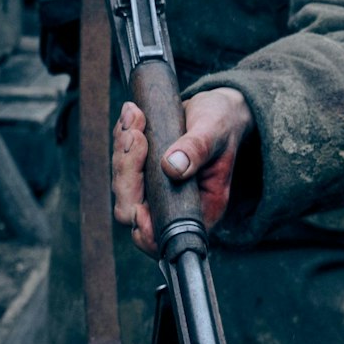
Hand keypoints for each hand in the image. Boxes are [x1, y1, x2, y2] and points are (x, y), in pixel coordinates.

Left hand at [110, 88, 251, 256]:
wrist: (216, 108)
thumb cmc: (222, 123)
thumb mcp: (215, 132)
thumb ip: (197, 150)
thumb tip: (172, 168)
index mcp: (201, 206)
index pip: (164, 235)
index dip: (145, 227)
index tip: (139, 206)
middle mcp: (175, 203)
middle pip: (132, 208)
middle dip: (127, 171)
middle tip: (135, 134)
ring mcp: (156, 189)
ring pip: (123, 185)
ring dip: (123, 149)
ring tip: (135, 117)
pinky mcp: (143, 172)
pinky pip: (121, 163)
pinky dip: (122, 138)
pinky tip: (133, 114)